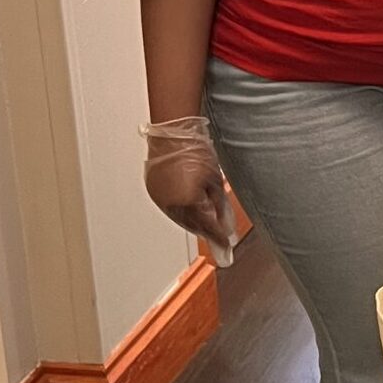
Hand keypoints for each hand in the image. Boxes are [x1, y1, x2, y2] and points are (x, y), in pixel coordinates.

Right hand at [142, 115, 236, 262]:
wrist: (173, 134)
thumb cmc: (195, 149)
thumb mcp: (215, 179)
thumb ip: (221, 206)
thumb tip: (226, 225)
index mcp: (188, 202)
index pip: (207, 227)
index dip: (219, 238)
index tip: (228, 248)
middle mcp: (171, 205)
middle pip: (193, 226)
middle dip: (208, 232)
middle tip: (220, 239)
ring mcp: (160, 200)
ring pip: (181, 219)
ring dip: (195, 223)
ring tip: (208, 224)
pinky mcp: (154, 194)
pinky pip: (170, 209)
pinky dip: (182, 212)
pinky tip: (191, 211)